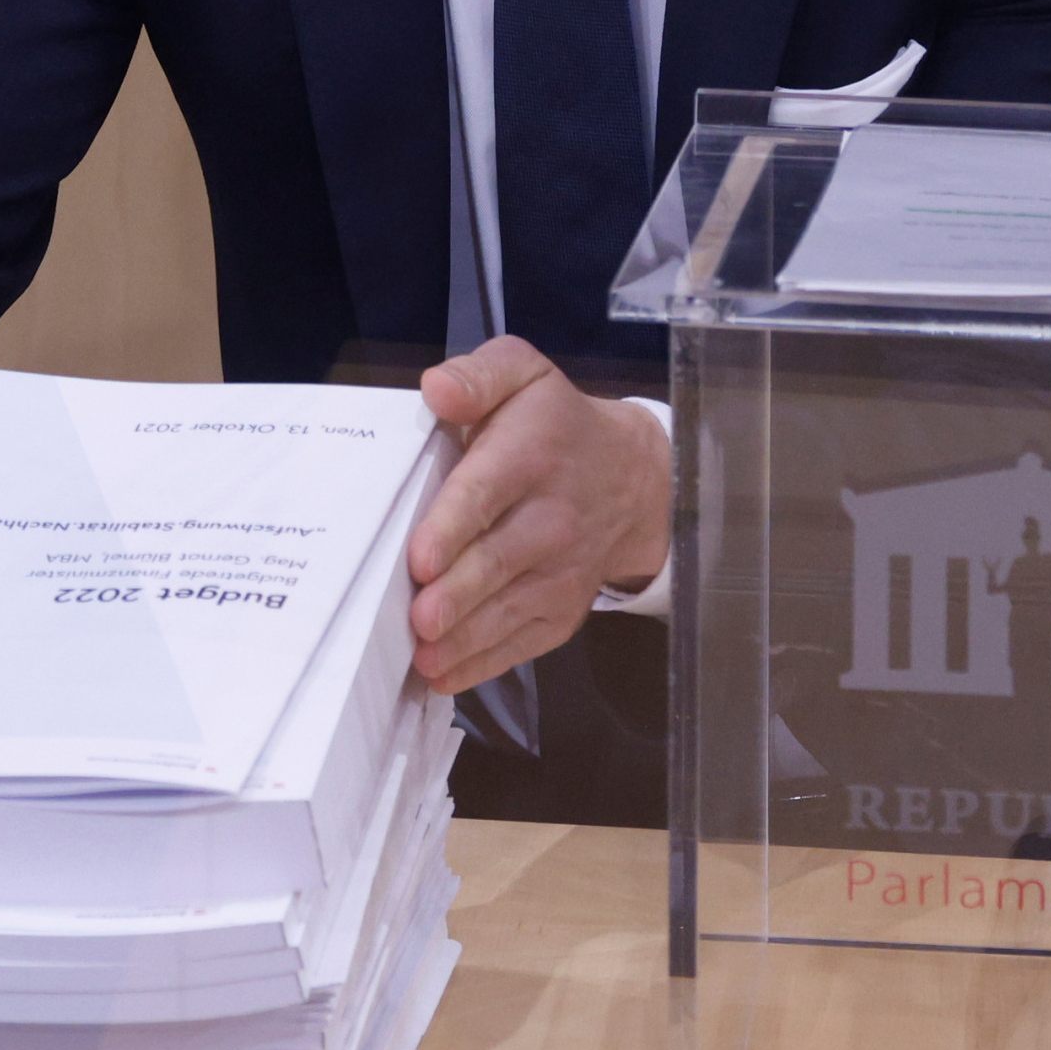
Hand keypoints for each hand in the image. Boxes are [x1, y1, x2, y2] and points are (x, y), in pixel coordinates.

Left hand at [407, 337, 670, 695]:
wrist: (630, 478)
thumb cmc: (553, 424)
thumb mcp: (522, 375)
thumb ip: (479, 375)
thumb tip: (436, 389)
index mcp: (532, 454)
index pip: (489, 491)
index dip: (455, 526)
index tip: (422, 557)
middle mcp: (551, 518)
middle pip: (499, 561)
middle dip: (459, 593)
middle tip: (420, 618)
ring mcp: (561, 572)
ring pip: (510, 609)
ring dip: (466, 638)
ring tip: (424, 657)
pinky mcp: (562, 611)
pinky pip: (522, 642)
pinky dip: (482, 663)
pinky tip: (442, 674)